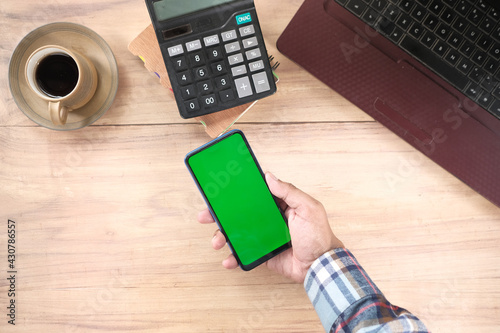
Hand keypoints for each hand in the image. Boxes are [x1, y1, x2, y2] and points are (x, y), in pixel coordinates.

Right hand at [197, 172, 343, 282]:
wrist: (320, 266)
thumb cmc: (318, 236)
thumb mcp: (308, 208)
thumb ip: (289, 192)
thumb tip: (269, 177)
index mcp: (280, 204)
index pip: (255, 194)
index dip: (238, 191)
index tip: (221, 189)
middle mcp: (269, 219)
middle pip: (240, 213)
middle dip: (220, 215)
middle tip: (205, 215)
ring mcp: (264, 236)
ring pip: (237, 233)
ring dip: (223, 236)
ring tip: (216, 241)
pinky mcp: (262, 253)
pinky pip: (244, 253)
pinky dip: (233, 257)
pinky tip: (228, 259)